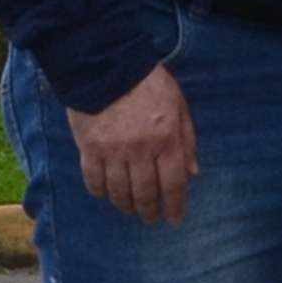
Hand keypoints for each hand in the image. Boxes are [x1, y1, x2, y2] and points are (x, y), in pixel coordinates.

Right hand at [70, 59, 197, 222]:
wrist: (106, 64)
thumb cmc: (149, 84)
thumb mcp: (178, 106)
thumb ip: (187, 140)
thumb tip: (192, 174)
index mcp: (167, 139)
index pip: (174, 184)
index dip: (175, 206)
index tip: (175, 218)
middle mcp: (141, 150)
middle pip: (146, 193)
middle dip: (149, 211)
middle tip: (150, 218)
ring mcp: (113, 151)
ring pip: (120, 192)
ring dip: (126, 205)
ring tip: (130, 208)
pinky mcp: (89, 148)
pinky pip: (94, 181)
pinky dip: (101, 192)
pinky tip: (106, 193)